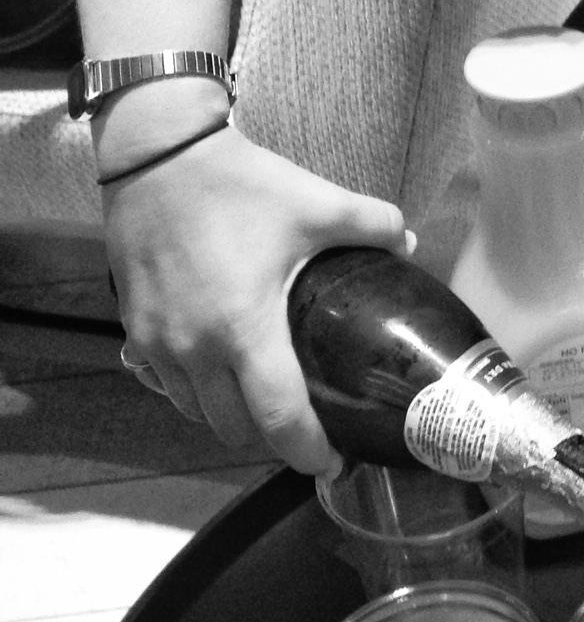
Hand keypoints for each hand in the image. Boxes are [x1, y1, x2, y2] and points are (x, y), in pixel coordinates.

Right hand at [105, 119, 409, 474]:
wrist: (159, 158)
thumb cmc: (240, 185)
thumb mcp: (317, 202)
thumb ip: (374, 224)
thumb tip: (411, 243)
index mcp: (245, 329)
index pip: (279, 419)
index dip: (309, 452)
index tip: (333, 464)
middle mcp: (196, 350)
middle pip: (236, 430)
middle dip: (272, 439)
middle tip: (306, 425)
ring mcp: (159, 345)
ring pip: (198, 413)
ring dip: (231, 417)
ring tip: (264, 400)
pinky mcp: (134, 331)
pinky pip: (169, 385)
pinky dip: (197, 391)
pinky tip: (222, 369)